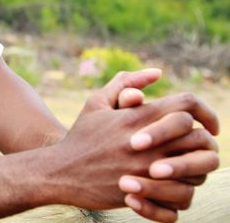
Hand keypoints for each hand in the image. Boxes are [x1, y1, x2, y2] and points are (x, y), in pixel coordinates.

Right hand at [53, 70, 218, 221]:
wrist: (60, 171)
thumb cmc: (81, 136)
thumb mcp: (97, 102)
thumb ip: (126, 83)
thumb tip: (157, 73)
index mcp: (139, 118)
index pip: (188, 105)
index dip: (206, 111)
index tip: (209, 124)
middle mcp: (147, 144)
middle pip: (199, 138)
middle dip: (204, 141)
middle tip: (200, 146)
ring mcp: (146, 171)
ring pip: (196, 170)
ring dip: (197, 168)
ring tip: (188, 167)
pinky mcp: (144, 195)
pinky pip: (181, 196)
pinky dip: (184, 192)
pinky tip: (174, 187)